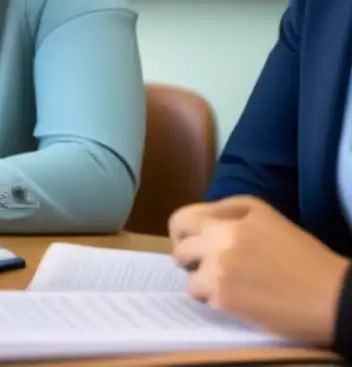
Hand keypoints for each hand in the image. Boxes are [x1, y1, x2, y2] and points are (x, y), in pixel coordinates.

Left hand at [169, 196, 350, 346]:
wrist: (331, 297)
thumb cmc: (304, 258)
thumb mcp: (268, 218)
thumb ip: (231, 212)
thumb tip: (201, 222)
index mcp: (234, 215)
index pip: (184, 218)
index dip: (181, 233)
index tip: (187, 243)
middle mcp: (222, 235)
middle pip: (180, 247)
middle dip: (187, 259)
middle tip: (201, 267)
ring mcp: (220, 265)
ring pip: (187, 274)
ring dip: (201, 280)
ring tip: (224, 285)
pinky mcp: (223, 294)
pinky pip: (199, 295)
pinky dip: (212, 299)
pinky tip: (234, 299)